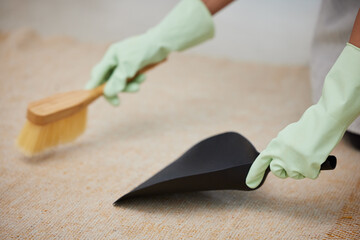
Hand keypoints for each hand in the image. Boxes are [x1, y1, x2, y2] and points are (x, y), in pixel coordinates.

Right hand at [85, 35, 158, 105]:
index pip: (98, 73)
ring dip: (129, 85)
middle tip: (117, 103)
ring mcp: (124, 64)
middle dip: (114, 90)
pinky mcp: (134, 67)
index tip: (90, 96)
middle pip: (108, 80)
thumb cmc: (143, 50)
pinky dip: (135, 81)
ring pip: (121, 81)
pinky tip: (143, 77)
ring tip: (141, 81)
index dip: (94, 85)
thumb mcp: (129, 66)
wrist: (162, 42)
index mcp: (111, 57)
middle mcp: (115, 60)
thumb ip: (118, 79)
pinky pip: (130, 79)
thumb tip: (107, 92)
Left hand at [246, 43, 359, 187]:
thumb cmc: (308, 127)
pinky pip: (311, 174)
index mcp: (274, 146)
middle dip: (286, 169)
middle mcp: (280, 157)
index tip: (250, 183)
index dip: (255, 173)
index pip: (261, 162)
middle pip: (279, 172)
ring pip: (296, 174)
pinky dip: (316, 167)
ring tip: (309, 152)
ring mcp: (293, 165)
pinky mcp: (307, 170)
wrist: (324, 122)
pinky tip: (317, 156)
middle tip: (297, 158)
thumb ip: (280, 147)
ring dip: (303, 167)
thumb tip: (278, 157)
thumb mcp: (287, 135)